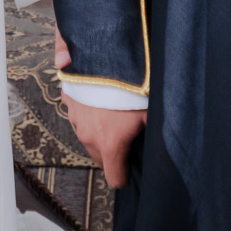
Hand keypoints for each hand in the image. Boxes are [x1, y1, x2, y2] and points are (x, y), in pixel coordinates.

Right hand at [53, 23, 146, 185]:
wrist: (106, 52)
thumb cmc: (133, 84)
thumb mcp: (151, 111)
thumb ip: (153, 134)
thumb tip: (161, 147)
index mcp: (110, 144)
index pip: (115, 178)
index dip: (125, 175)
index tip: (132, 166)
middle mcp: (88, 135)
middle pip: (100, 158)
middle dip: (112, 152)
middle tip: (127, 134)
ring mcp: (75, 117)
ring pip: (87, 135)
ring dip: (98, 130)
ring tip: (113, 111)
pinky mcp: (69, 98)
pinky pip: (77, 112)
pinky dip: (86, 109)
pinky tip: (98, 97)